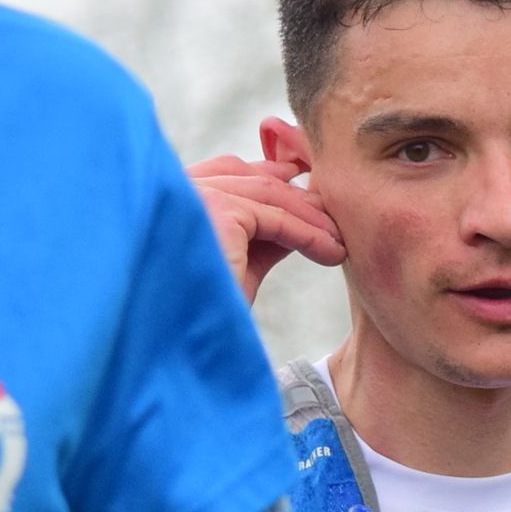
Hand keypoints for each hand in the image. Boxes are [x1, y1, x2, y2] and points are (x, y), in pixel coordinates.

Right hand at [186, 156, 344, 303]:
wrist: (177, 342)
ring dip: (312, 220)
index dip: (272, 174)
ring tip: (340, 244)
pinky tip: (331, 252)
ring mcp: (196, 194)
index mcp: (171, 193)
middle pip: (252, 177)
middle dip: (299, 199)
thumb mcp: (233, 262)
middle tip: (336, 221)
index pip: (228, 169)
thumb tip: (300, 222)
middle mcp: (177, 185)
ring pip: (269, 196)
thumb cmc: (197, 312)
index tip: (308, 193)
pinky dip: (309, 235)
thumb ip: (260, 236)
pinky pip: (277, 219)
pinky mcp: (217, 210)